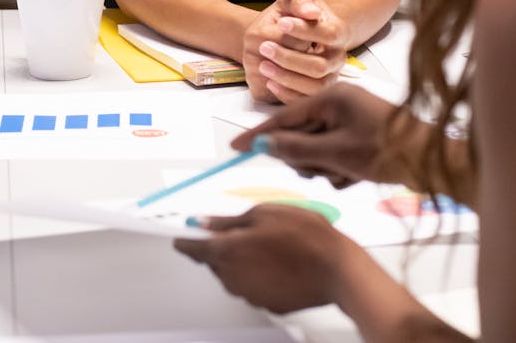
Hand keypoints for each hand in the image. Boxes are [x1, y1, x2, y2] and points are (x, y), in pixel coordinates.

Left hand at [174, 204, 353, 312]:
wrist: (335, 268)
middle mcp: (233, 277)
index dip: (185, 239)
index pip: (193, 248)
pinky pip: (252, 285)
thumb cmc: (304, 235)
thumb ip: (229, 220)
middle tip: (244, 229)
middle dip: (222, 245)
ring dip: (241, 259)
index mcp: (228, 251)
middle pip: (214, 260)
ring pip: (233, 273)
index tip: (180, 236)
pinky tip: (278, 260)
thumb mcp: (265, 212)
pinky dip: (258, 273)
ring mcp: (249, 294)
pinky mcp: (266, 303)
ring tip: (269, 242)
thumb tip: (204, 223)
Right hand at [231, 82, 409, 187]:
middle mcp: (339, 103)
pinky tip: (357, 176)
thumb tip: (265, 145)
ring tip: (347, 173)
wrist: (432, 162)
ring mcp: (351, 119)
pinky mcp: (360, 136)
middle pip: (300, 135)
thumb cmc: (385, 151)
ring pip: (317, 150)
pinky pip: (334, 156)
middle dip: (307, 158)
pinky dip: (340, 170)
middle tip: (324, 169)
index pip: (285, 117)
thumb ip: (297, 150)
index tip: (233, 148)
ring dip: (325, 167)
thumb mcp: (336, 153)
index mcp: (332, 97)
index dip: (259, 134)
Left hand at [243, 0, 348, 102]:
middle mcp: (338, 58)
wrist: (301, 32)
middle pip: (319, 65)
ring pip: (314, 87)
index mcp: (339, 32)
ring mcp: (330, 78)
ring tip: (263, 66)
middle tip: (263, 47)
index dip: (304, 29)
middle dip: (289, 57)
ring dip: (286, 78)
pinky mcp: (317, 94)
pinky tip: (269, 81)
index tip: (280, 22)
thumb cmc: (301, 10)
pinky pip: (304, 101)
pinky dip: (286, 93)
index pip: (328, 33)